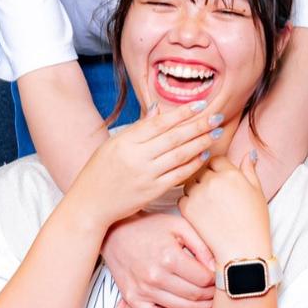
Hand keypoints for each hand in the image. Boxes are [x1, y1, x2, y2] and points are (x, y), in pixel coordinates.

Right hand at [65, 103, 220, 228]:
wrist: (89, 204)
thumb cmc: (99, 171)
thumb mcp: (113, 144)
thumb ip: (138, 127)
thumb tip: (157, 107)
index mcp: (126, 142)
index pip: (160, 123)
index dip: (182, 113)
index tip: (200, 104)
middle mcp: (137, 157)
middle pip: (174, 137)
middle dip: (199, 125)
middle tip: (217, 116)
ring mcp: (146, 175)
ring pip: (180, 155)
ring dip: (201, 143)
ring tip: (216, 132)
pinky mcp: (152, 191)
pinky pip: (178, 175)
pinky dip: (193, 164)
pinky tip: (204, 154)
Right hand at [100, 209, 216, 307]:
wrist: (115, 232)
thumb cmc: (148, 227)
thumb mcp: (179, 226)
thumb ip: (200, 246)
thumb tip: (215, 267)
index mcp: (170, 257)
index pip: (203, 279)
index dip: (216, 281)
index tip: (219, 279)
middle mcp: (156, 276)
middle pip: (194, 295)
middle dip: (210, 297)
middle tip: (217, 293)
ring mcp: (144, 290)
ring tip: (207, 304)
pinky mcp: (133, 299)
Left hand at [179, 149, 273, 268]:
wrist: (242, 250)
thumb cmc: (253, 222)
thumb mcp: (257, 192)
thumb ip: (249, 170)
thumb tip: (248, 154)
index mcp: (231, 173)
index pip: (216, 159)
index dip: (218, 168)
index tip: (222, 179)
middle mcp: (212, 180)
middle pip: (202, 170)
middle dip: (207, 177)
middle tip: (215, 193)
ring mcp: (198, 195)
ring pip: (190, 183)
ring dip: (196, 188)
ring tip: (208, 203)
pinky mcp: (188, 209)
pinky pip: (183, 198)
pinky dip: (189, 202)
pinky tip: (201, 212)